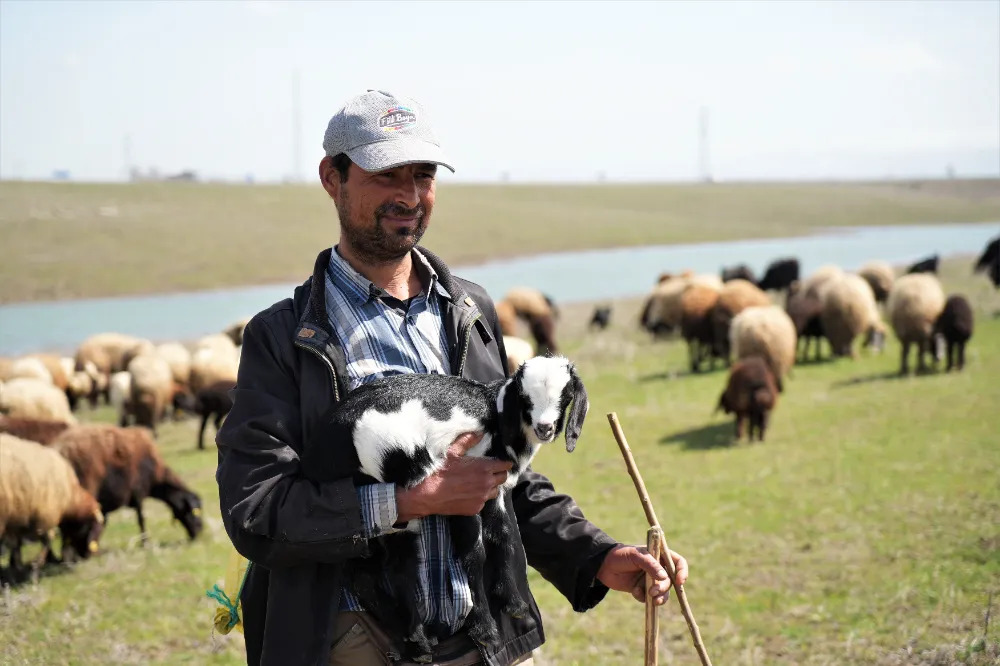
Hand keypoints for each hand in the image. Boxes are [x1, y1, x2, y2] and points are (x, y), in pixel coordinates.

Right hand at [395, 432, 512, 522]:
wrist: (428, 495)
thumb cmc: (440, 472)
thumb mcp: (452, 452)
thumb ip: (468, 441)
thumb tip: (480, 433)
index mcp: (483, 468)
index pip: (505, 466)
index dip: (504, 463)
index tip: (502, 463)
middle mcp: (486, 483)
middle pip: (503, 478)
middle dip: (499, 474)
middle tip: (491, 471)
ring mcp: (482, 498)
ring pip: (495, 491)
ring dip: (491, 486)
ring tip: (480, 483)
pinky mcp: (476, 508)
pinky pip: (484, 501)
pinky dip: (480, 497)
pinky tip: (470, 493)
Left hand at [595, 543, 688, 605]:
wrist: (603, 566)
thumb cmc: (620, 555)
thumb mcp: (635, 556)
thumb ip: (650, 564)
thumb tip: (664, 577)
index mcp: (659, 556)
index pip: (678, 562)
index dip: (682, 571)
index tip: (679, 581)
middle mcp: (658, 568)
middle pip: (671, 581)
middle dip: (663, 588)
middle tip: (653, 591)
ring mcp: (651, 580)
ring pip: (663, 593)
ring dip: (659, 597)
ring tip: (649, 597)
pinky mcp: (643, 590)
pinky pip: (650, 599)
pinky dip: (645, 598)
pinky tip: (635, 593)